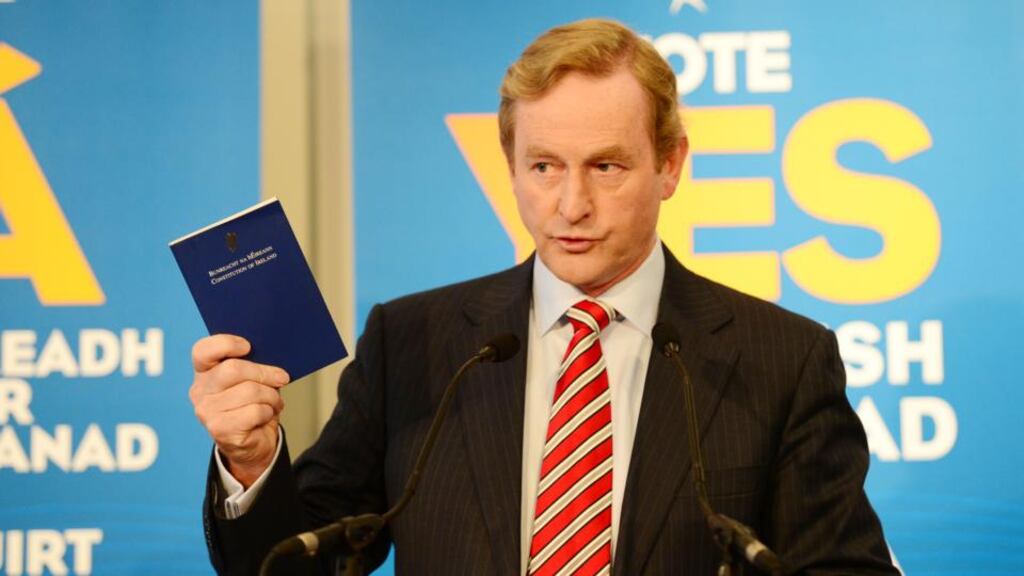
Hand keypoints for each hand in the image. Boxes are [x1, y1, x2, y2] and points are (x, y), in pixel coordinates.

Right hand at [189, 334, 289, 486]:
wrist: (252, 444)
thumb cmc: (252, 405)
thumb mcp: (251, 380)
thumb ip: (253, 365)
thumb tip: (272, 361)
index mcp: (204, 372)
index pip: (203, 350)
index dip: (226, 344)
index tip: (248, 346)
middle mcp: (200, 391)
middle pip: (233, 369)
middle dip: (264, 373)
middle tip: (282, 378)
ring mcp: (207, 411)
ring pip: (250, 391)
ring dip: (271, 396)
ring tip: (273, 402)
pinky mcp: (219, 429)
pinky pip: (255, 411)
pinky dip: (268, 412)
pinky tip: (265, 416)